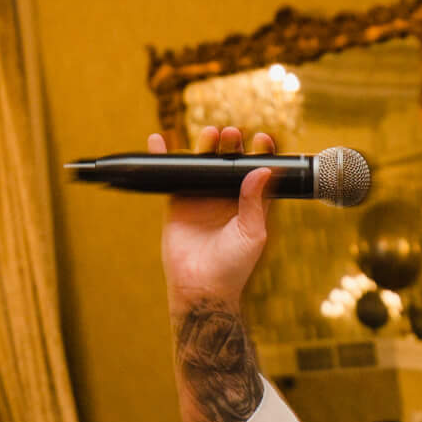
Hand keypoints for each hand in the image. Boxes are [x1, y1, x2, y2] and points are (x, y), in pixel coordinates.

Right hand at [158, 126, 275, 316]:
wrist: (201, 287)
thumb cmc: (233, 265)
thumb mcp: (252, 232)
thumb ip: (255, 201)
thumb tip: (263, 170)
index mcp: (248, 204)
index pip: (255, 172)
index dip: (259, 154)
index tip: (261, 139)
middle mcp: (224, 198)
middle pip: (228, 163)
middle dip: (231, 145)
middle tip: (232, 134)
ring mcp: (200, 198)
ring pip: (202, 164)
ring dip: (204, 146)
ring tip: (210, 134)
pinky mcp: (177, 203)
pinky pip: (170, 175)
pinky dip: (162, 156)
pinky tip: (158, 140)